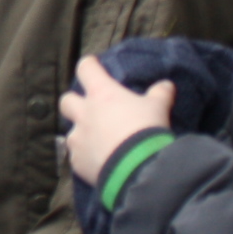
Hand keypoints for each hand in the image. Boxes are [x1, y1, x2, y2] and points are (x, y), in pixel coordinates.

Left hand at [61, 55, 176, 185]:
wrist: (137, 168)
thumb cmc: (146, 129)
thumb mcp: (159, 107)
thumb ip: (160, 93)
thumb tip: (166, 86)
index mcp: (101, 94)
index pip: (86, 69)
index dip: (89, 65)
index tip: (93, 66)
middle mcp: (84, 114)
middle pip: (66, 101)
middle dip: (74, 102)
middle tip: (89, 108)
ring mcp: (77, 139)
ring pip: (71, 132)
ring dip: (82, 134)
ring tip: (99, 142)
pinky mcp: (77, 162)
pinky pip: (77, 157)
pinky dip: (86, 157)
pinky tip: (99, 162)